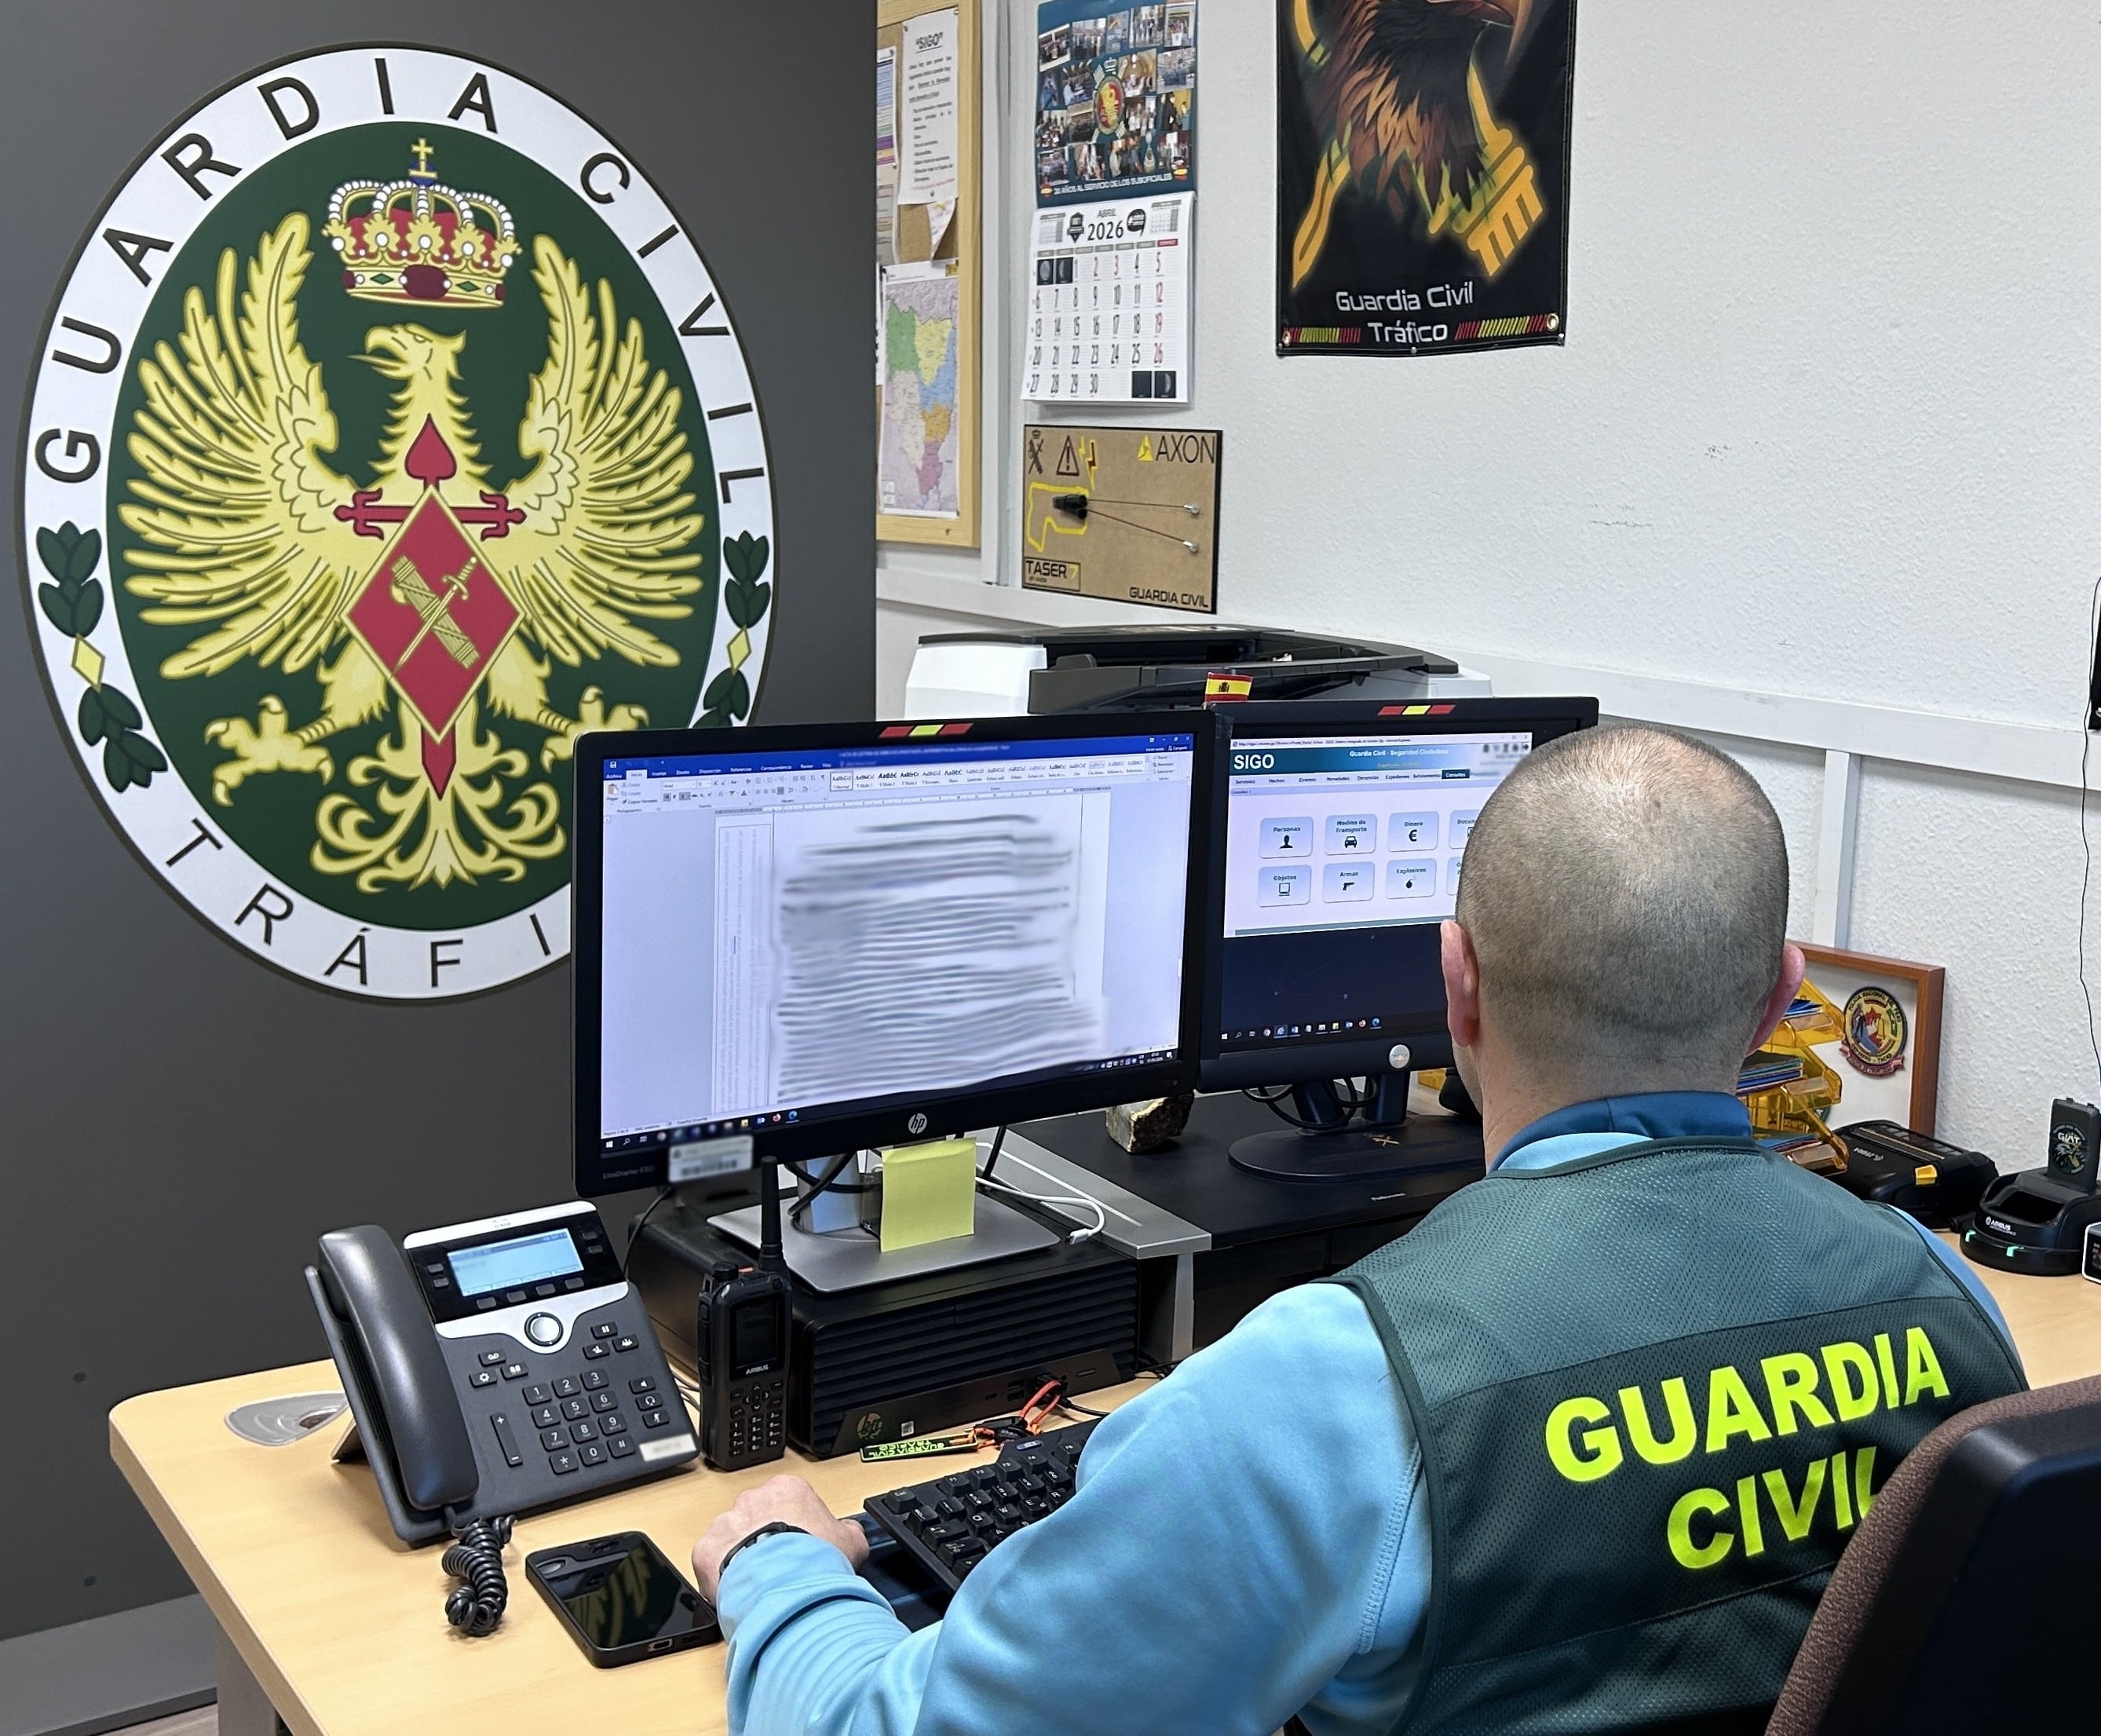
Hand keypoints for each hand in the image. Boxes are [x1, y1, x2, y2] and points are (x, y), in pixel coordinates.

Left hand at [693, 1474, 868, 1600]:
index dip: (796, 1528)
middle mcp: (753, 1499)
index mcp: (788, 1490)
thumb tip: (849, 1532)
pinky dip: (721, 1576)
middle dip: (765, 1539)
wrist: (786, 1587)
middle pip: (758, 1517)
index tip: (799, 1548)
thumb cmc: (817, 1561)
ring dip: (742, 1556)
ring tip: (760, 1584)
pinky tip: (739, 1590)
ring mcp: (726, 1522)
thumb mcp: (851, 1542)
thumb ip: (848, 1531)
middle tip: (779, 1568)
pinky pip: (710, 1561)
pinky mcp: (705, 1549)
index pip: (789, 1503)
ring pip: (731, 1538)